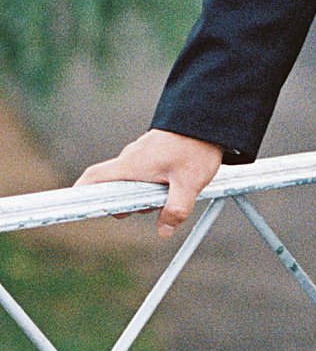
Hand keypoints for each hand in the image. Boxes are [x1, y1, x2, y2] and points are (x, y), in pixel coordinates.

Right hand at [75, 129, 223, 237]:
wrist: (209, 118)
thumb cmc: (195, 146)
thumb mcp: (190, 182)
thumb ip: (176, 209)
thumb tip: (164, 231)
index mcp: (131, 165)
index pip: (94, 177)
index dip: (79, 193)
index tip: (72, 208)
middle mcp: (131, 159)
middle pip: (114, 188)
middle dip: (127, 204)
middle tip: (150, 207)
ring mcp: (142, 155)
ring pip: (132, 184)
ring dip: (145, 196)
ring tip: (171, 191)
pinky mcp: (153, 153)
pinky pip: (144, 175)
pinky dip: (153, 186)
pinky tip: (175, 185)